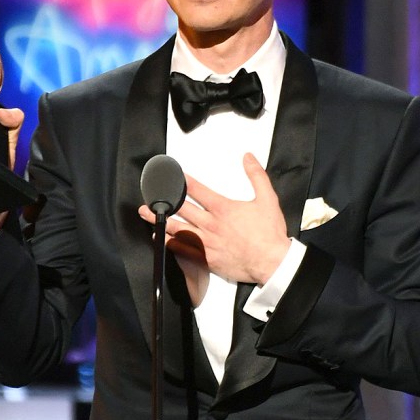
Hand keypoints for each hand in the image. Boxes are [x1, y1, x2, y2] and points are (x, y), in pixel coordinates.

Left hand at [139, 153, 290, 286]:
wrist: (272, 262)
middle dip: (163, 200)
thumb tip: (248, 158)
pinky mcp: (207, 259)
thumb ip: (256, 175)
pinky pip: (184, 250)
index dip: (181, 181)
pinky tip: (161, 239)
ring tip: (147, 214)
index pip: (196, 190)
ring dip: (160, 220)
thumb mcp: (267, 198)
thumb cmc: (269, 234)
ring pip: (177, 229)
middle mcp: (211, 224)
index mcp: (223, 208)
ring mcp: (207, 243)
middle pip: (181, 209)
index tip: (170, 174)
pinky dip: (170, 244)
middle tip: (149, 195)